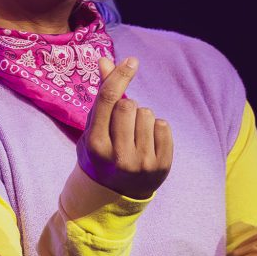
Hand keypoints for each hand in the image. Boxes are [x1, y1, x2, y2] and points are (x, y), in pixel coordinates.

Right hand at [76, 56, 173, 199]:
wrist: (114, 195)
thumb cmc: (101, 154)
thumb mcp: (93, 128)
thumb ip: (102, 95)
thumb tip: (105, 60)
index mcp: (96, 145)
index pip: (109, 100)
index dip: (120, 76)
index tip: (132, 61)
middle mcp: (118, 156)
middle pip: (129, 104)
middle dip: (127, 107)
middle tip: (123, 126)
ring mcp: (141, 163)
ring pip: (148, 114)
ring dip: (142, 118)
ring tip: (134, 136)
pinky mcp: (161, 166)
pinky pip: (164, 125)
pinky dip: (156, 128)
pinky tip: (148, 142)